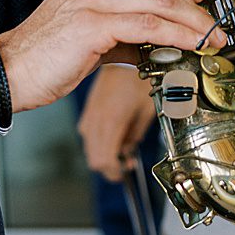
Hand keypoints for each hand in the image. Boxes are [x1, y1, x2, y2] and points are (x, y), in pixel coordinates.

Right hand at [0, 0, 220, 121]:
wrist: (8, 70)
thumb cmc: (44, 53)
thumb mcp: (88, 28)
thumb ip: (123, 25)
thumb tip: (159, 37)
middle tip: (210, 20)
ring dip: (194, 19)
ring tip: (210, 36)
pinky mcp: (93, 24)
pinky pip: (149, 24)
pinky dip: (178, 34)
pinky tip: (191, 44)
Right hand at [77, 64, 156, 181]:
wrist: (123, 60)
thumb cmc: (138, 79)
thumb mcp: (146, 110)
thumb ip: (136, 134)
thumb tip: (130, 151)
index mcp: (111, 122)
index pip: (105, 161)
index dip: (115, 173)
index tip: (125, 173)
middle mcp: (96, 121)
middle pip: (94, 159)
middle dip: (110, 167)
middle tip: (127, 163)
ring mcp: (89, 116)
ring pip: (90, 149)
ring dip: (104, 154)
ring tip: (123, 146)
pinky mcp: (88, 111)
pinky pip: (88, 135)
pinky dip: (99, 142)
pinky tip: (114, 134)